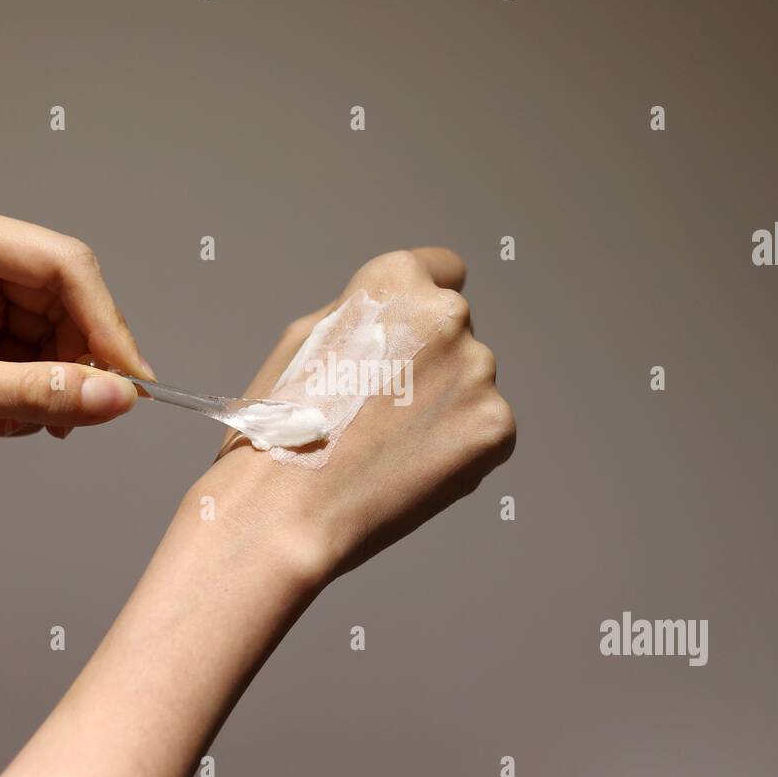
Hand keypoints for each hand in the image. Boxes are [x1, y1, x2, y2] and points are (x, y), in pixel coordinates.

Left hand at [0, 192, 150, 467]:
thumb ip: (37, 392)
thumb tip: (116, 400)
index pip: (65, 267)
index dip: (108, 327)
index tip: (133, 384)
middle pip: (63, 303)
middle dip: (74, 365)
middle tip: (79, 417)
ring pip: (47, 334)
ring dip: (45, 386)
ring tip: (15, 425)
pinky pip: (22, 354)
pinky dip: (21, 392)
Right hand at [197, 247, 515, 582]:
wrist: (287, 508)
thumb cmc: (281, 424)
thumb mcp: (307, 337)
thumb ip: (365, 314)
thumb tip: (399, 319)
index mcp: (396, 282)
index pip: (443, 268)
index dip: (423, 306)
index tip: (416, 334)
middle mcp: (447, 315)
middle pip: (456, 332)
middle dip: (430, 363)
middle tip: (383, 410)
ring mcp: (477, 372)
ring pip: (471, 384)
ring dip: (445, 407)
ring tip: (390, 446)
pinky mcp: (496, 426)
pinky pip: (485, 430)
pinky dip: (460, 449)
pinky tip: (413, 468)